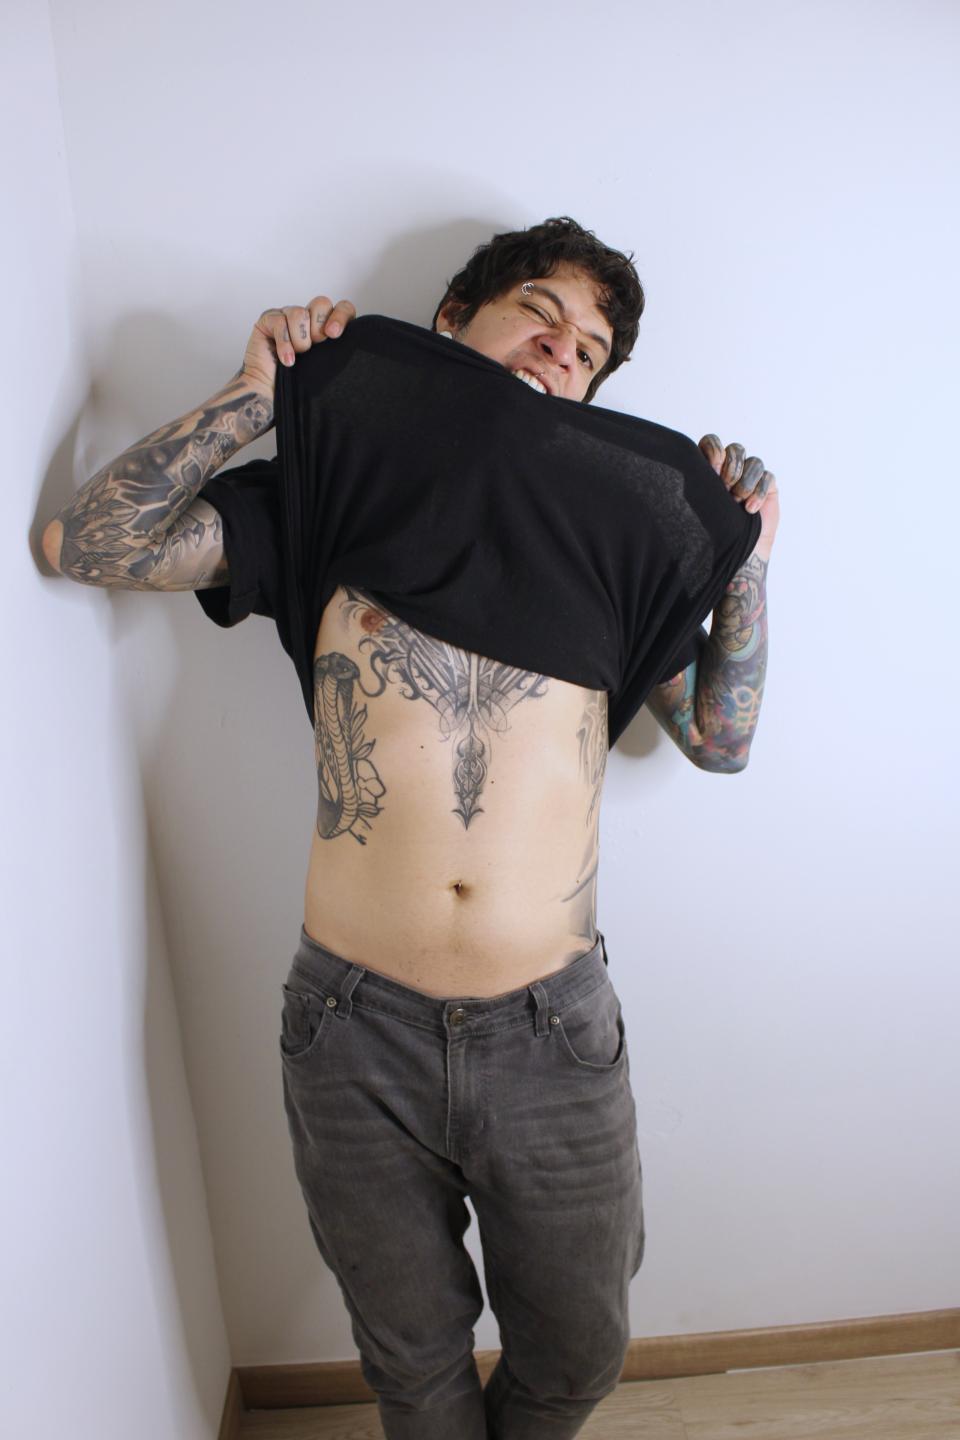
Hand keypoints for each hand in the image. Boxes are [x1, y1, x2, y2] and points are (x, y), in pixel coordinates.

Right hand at [240, 296, 356, 397]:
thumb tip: (354, 341)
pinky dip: (284, 344)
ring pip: (299, 313)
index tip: (334, 334)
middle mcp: (308, 317)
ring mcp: (287, 315)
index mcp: (325, 325)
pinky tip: (286, 360)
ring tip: (297, 356)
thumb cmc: (299, 381)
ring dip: (300, 341)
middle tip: (313, 348)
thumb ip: (338, 349)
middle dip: (318, 329)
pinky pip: (280, 322)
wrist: (273, 393)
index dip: (341, 316)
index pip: (342, 307)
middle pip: (321, 303)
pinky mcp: (268, 319)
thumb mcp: (326, 365)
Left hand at [699, 433, 779, 560]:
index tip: (712, 469)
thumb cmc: (712, 533)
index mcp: (710, 469)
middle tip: (725, 489)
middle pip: (736, 449)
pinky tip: (750, 510)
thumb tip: (683, 469)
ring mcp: (751, 477)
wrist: (737, 555)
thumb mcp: (700, 507)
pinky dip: (760, 491)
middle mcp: (731, 469)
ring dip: (745, 482)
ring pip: (754, 462)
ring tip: (737, 504)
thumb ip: (696, 486)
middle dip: (731, 468)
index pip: (711, 443)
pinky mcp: (768, 486)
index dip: (713, 450)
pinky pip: (768, 477)